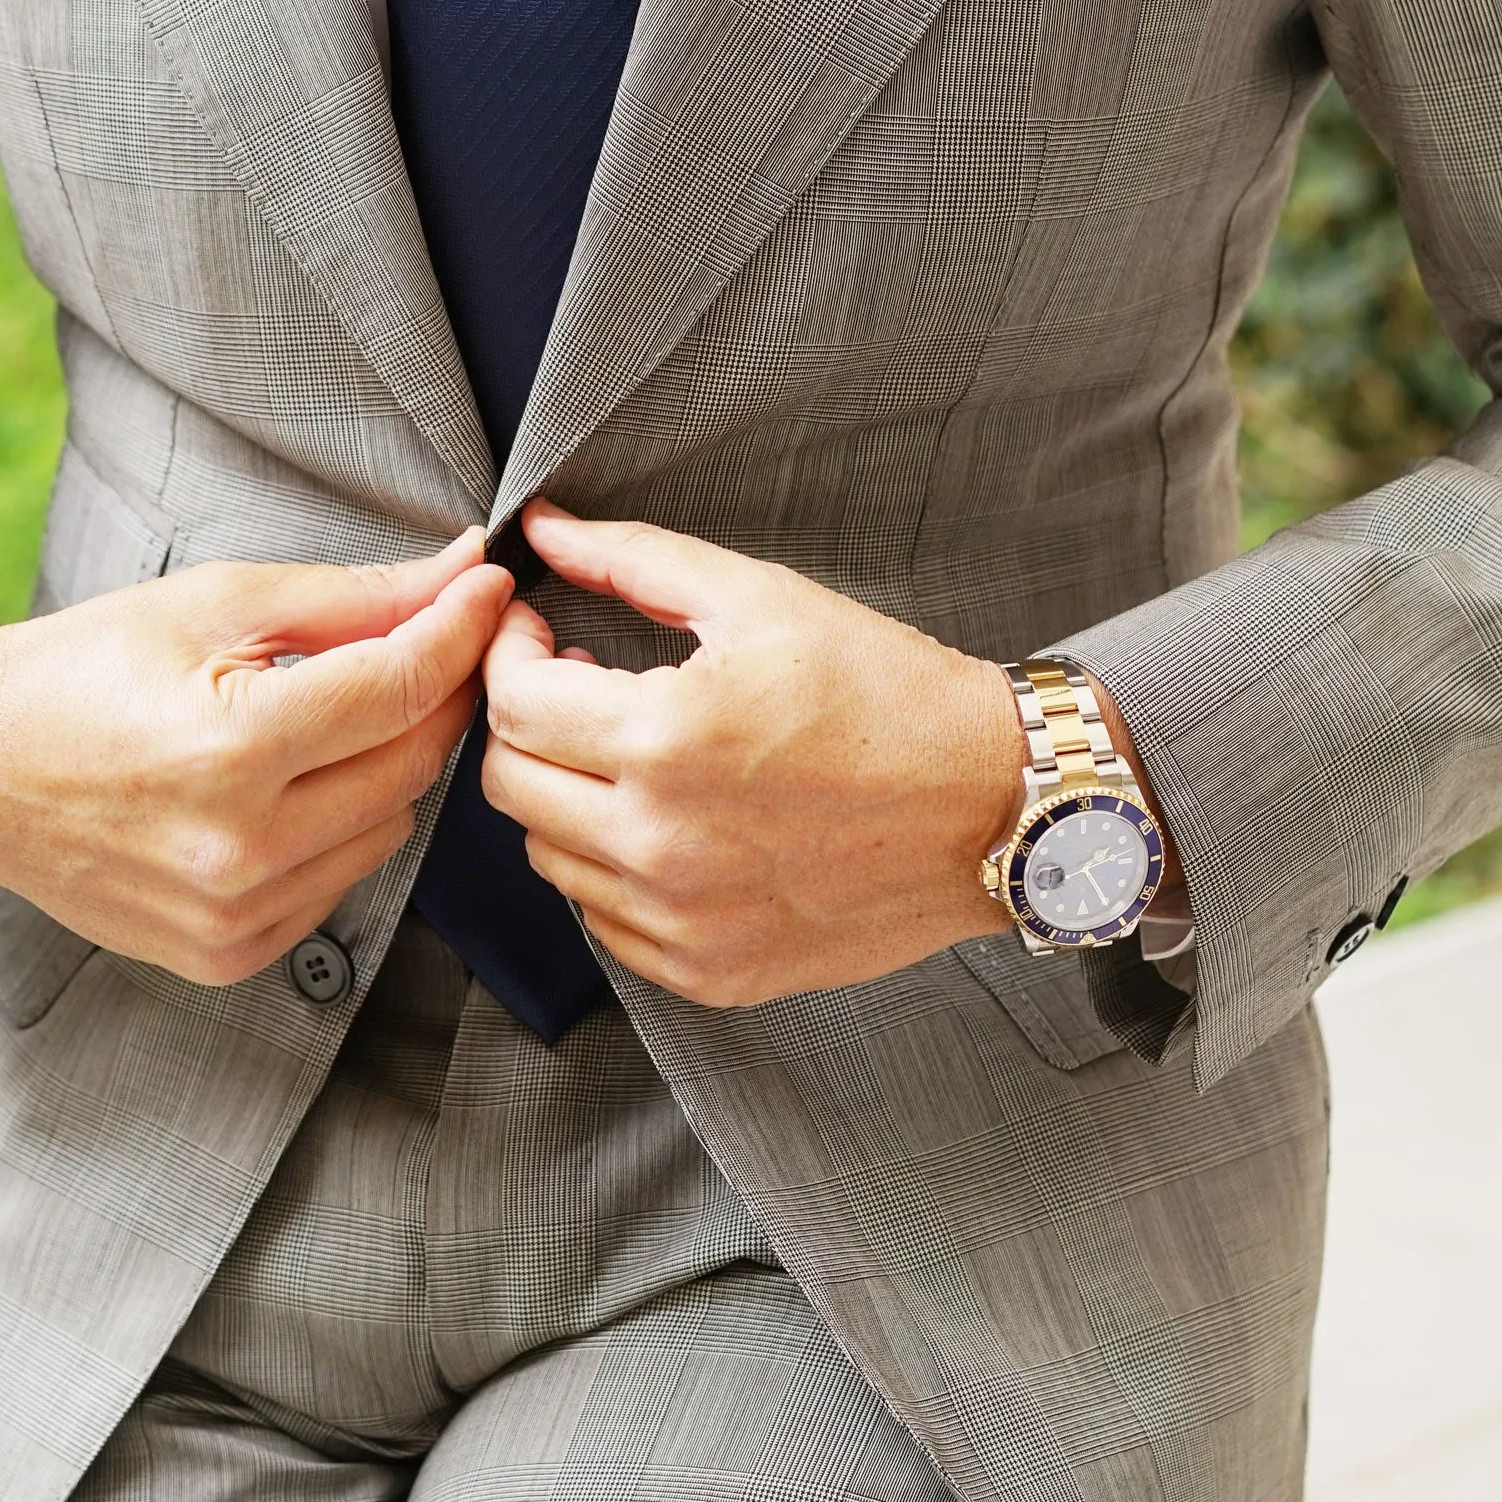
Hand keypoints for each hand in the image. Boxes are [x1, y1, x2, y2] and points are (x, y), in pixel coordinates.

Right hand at [0, 532, 512, 983]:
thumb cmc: (81, 671)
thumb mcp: (214, 605)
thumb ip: (352, 598)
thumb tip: (460, 572)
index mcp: (229, 750)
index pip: (401, 687)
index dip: (461, 627)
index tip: (489, 588)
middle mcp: (237, 849)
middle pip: (412, 762)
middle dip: (436, 692)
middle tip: (430, 640)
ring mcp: (232, 915)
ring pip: (390, 826)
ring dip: (388, 763)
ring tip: (333, 713)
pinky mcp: (226, 954)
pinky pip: (342, 883)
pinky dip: (342, 827)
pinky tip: (293, 784)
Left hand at [479, 502, 1027, 1008]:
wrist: (992, 805)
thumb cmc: (887, 692)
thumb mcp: (760, 598)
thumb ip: (631, 559)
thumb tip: (539, 530)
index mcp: (666, 740)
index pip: (511, 703)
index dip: (509, 653)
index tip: (537, 632)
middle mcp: (661, 843)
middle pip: (510, 784)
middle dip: (527, 722)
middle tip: (580, 686)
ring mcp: (682, 920)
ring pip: (548, 855)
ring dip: (567, 795)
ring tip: (634, 752)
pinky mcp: (709, 971)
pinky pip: (605, 919)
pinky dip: (614, 867)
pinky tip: (670, 821)